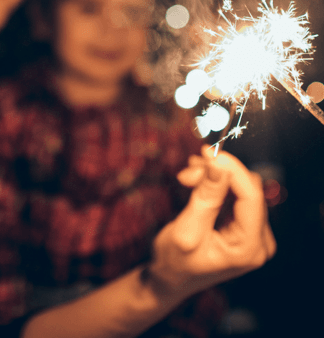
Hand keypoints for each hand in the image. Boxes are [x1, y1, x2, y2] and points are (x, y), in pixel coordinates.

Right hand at [148, 147, 275, 300]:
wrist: (169, 279)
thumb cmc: (174, 261)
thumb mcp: (186, 229)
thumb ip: (205, 197)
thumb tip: (219, 164)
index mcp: (249, 248)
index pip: (251, 196)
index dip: (231, 169)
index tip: (207, 151)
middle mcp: (260, 241)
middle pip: (246, 189)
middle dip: (216, 174)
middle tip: (186, 173)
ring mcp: (255, 233)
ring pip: (240, 187)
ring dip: (212, 176)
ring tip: (186, 177)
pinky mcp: (245, 225)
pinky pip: (235, 193)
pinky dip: (214, 183)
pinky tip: (196, 180)